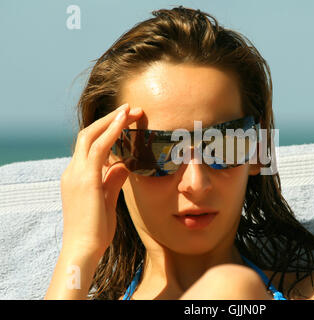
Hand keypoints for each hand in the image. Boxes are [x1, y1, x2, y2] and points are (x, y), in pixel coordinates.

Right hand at [60, 103, 142, 256]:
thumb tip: (123, 165)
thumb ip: (113, 180)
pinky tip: (125, 122)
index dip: (107, 130)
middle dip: (110, 120)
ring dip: (112, 121)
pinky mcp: (85, 179)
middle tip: (131, 109)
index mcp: (76, 176)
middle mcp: (73, 171)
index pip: (89, 145)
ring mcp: (76, 174)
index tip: (126, 121)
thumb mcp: (107, 199)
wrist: (83, 248)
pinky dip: (111, 132)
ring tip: (131, 110)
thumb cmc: (96, 229)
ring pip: (91, 136)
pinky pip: (98, 148)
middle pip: (88, 134)